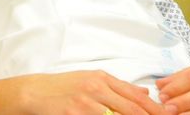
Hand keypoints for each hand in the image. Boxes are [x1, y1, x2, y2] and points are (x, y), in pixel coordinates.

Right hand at [9, 71, 165, 114]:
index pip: (136, 96)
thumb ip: (118, 86)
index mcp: (102, 78)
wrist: (34, 92)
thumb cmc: (62, 87)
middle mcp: (96, 88)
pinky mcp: (75, 113)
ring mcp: (86, 103)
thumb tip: (145, 92)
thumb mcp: (91, 79)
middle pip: (132, 109)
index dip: (155, 109)